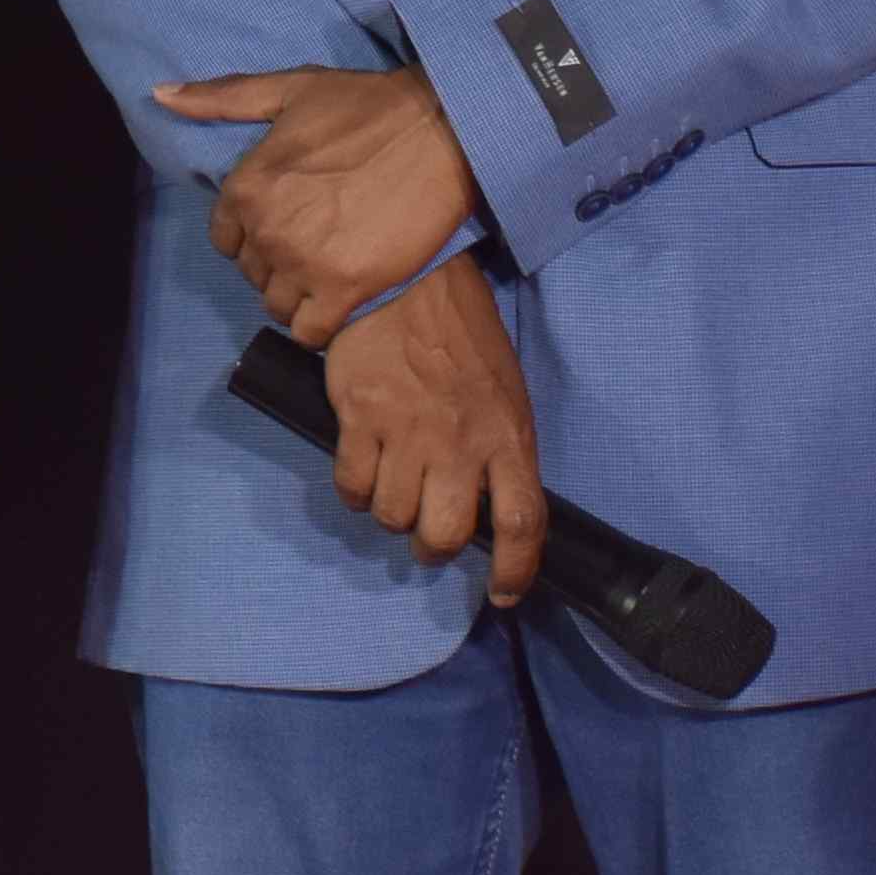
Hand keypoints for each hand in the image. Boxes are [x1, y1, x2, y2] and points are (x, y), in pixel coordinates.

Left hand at [161, 63, 480, 335]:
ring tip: (327, 274)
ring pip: (276, 305)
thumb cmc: (364, 106)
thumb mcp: (286, 90)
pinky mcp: (346, 289)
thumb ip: (221, 99)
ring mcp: (303, 263)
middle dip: (274, 265)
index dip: (250, 236)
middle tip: (313, 248)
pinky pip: (310, 332)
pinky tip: (339, 302)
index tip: (283, 227)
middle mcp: (265, 230)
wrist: (441, 130)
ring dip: (296, 296)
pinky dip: (318, 325)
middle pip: (252, 273)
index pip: (223, 238)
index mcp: (245, 186)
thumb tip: (159, 95)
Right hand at [321, 253, 546, 604]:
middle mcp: (460, 444)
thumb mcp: (504, 391)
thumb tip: (484, 497)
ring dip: (392, 518)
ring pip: (394, 516)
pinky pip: (353, 485)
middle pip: (448, 534)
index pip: (522, 524)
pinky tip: (361, 478)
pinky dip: (355, 494)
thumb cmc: (463, 335)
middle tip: (428, 540)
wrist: (406, 281)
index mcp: (508, 436)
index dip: (516, 571)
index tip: (503, 593)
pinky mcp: (359, 418)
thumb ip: (499, 447)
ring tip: (392, 497)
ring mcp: (407, 433)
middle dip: (434, 549)